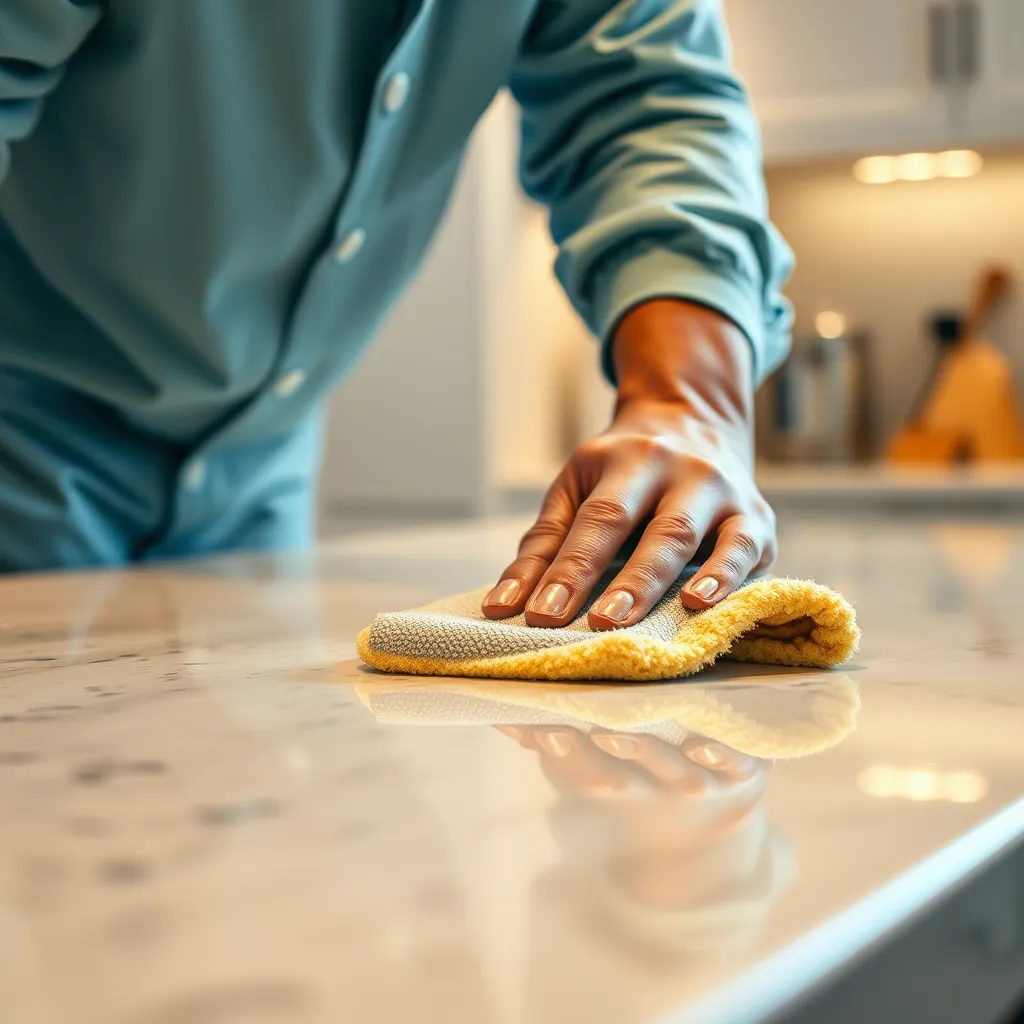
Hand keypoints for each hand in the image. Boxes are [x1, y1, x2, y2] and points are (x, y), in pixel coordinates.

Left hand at [482, 300, 775, 628]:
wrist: (695, 419)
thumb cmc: (622, 472)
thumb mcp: (578, 490)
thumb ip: (543, 548)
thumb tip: (499, 607)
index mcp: (623, 461)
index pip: (595, 519)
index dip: (569, 569)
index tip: (540, 614)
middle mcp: (675, 470)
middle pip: (647, 527)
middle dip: (620, 579)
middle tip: (594, 624)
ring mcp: (719, 491)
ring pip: (690, 536)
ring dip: (658, 581)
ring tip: (633, 620)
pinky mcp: (756, 518)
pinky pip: (743, 547)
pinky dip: (724, 575)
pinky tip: (701, 603)